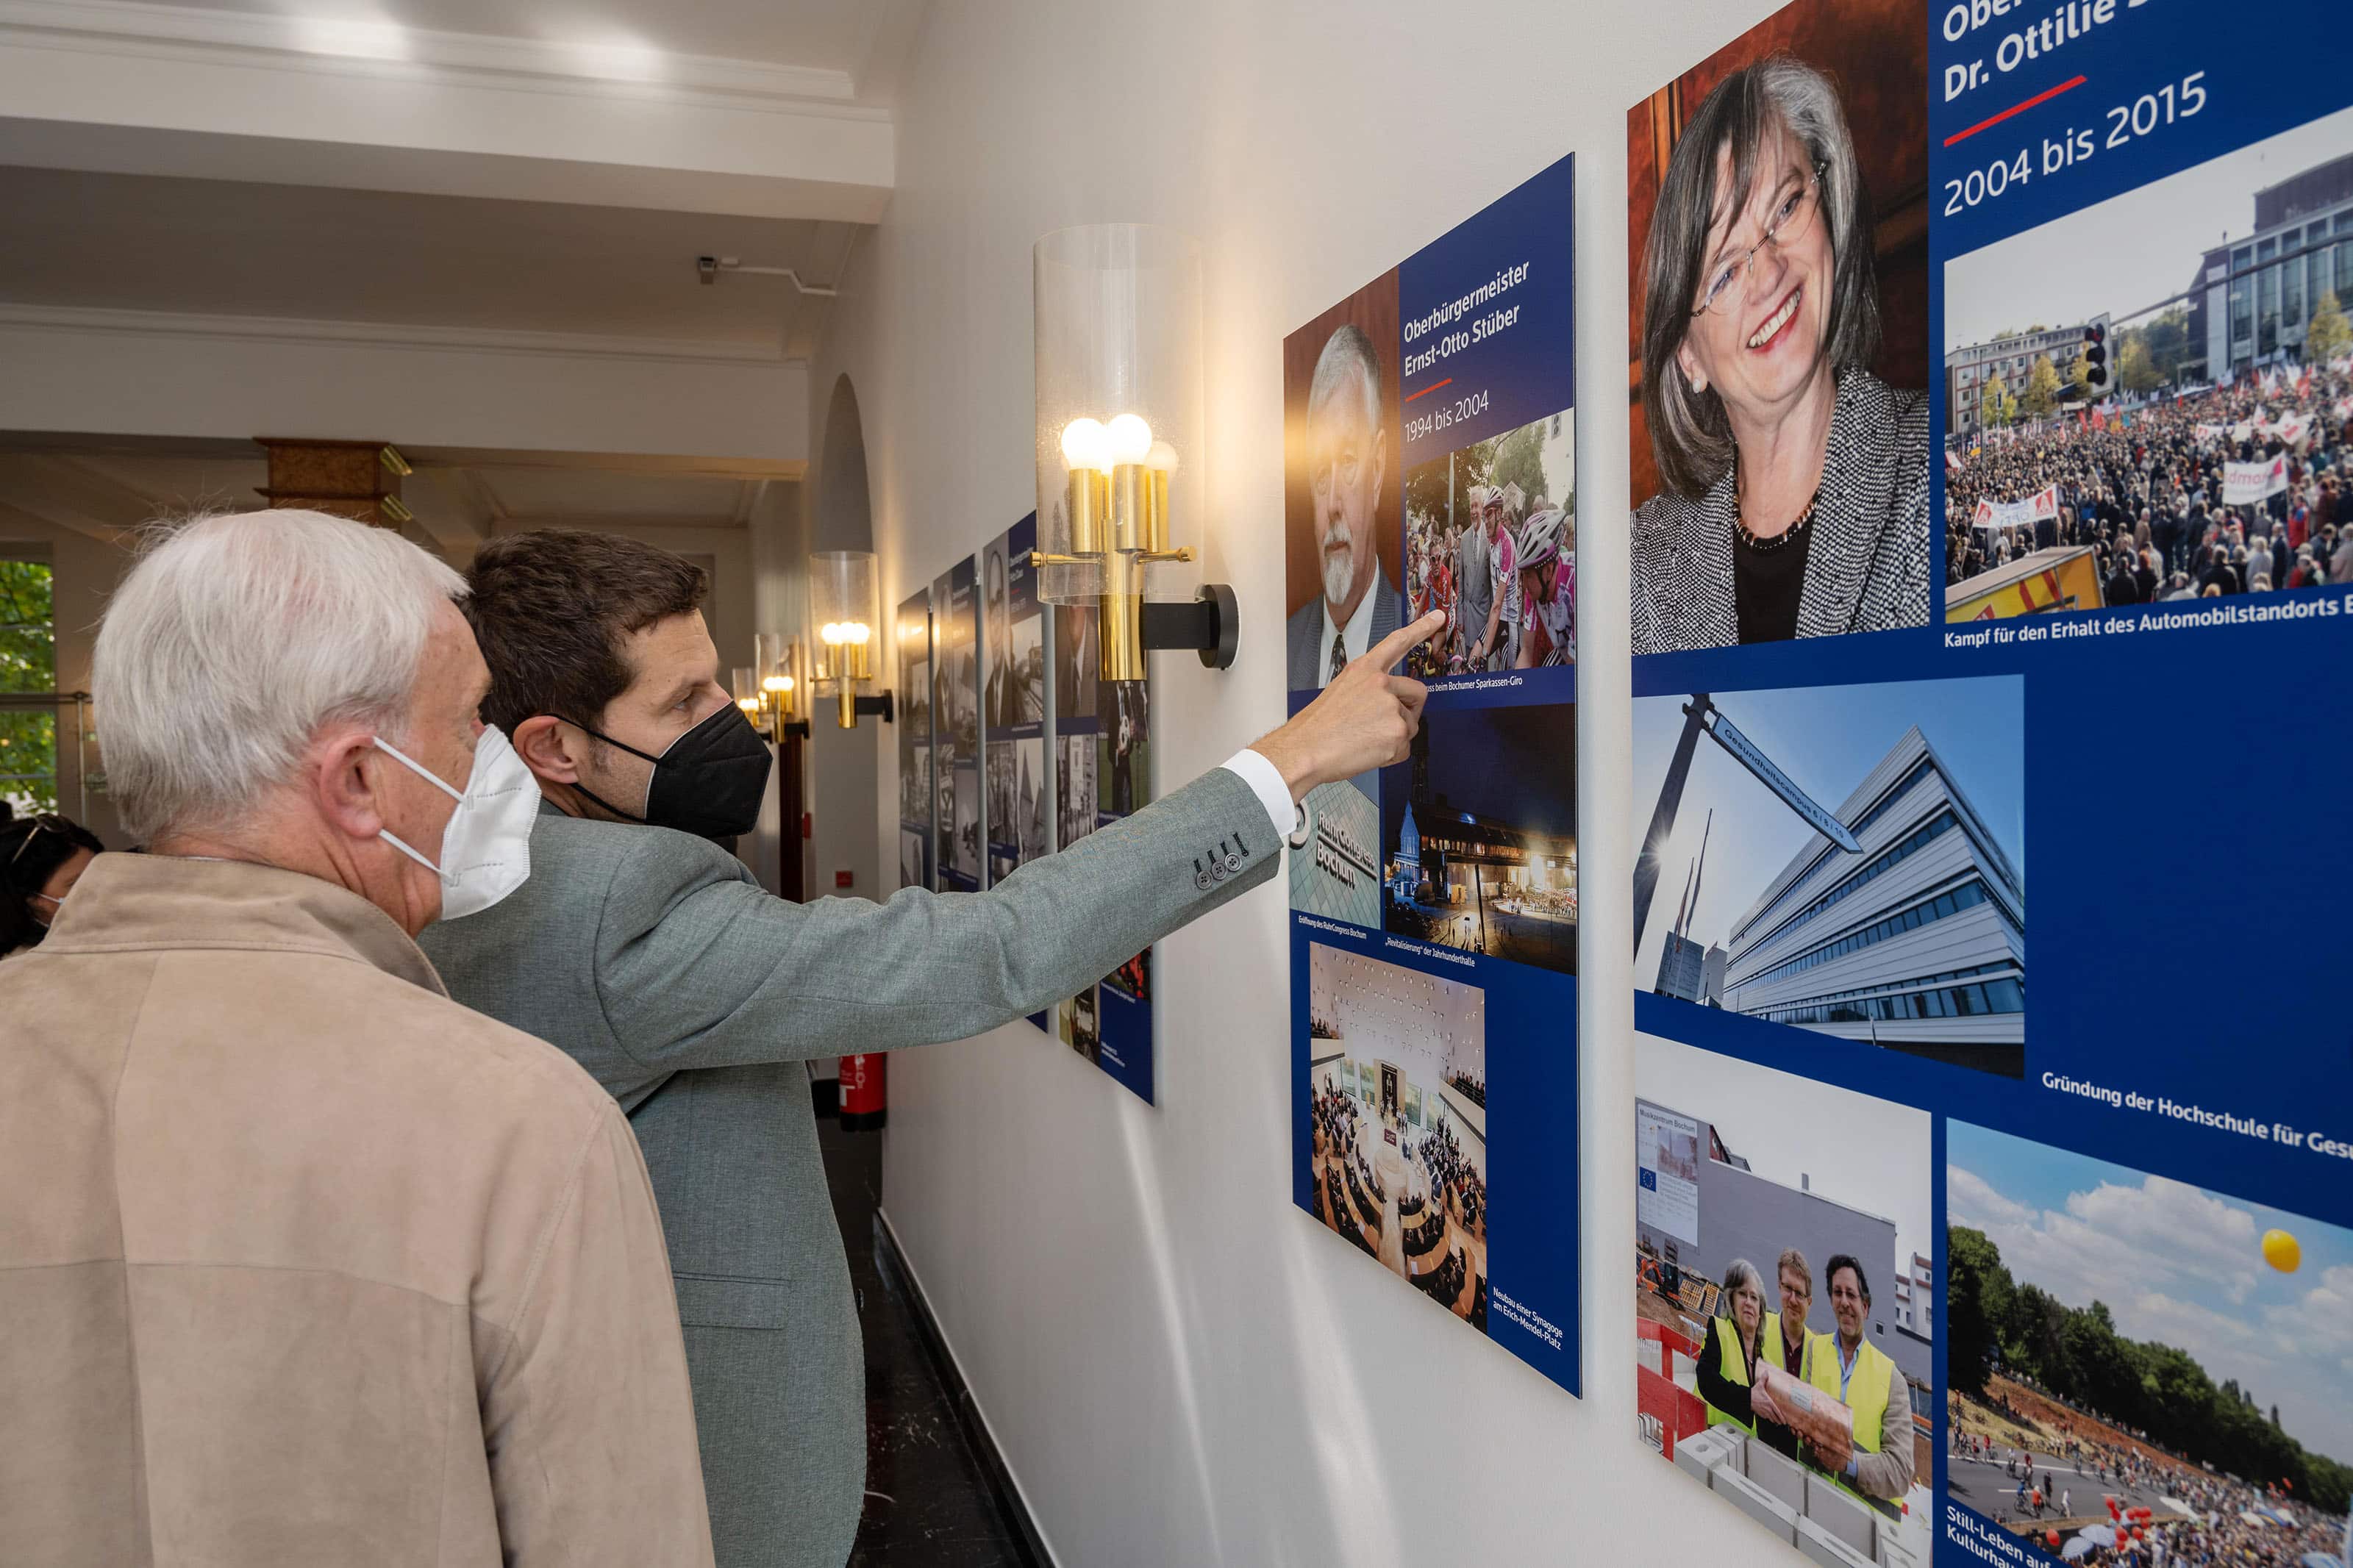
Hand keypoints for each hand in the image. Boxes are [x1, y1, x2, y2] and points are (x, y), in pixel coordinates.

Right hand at [1256, 611, 1438, 799]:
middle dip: (1410, 710)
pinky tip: (1368, 752)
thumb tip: (1388, 704)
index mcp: (1364, 669)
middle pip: (1418, 693)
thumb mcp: (1341, 691)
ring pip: (1410, 724)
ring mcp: (1391, 706)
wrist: (1305, 750)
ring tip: (1365, 741)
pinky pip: (1405, 747)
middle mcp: (1381, 683)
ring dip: (1394, 737)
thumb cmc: (1317, 727)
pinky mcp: (1397, 731)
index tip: (1439, 617)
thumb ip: (1369, 689)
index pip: (1398, 642)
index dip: (1421, 628)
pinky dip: (1390, 755)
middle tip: (1386, 725)